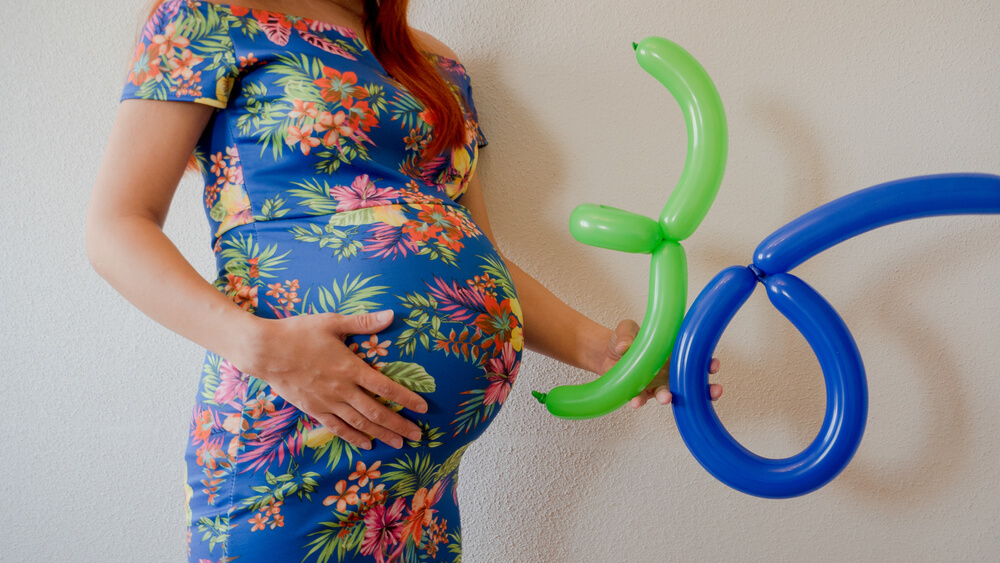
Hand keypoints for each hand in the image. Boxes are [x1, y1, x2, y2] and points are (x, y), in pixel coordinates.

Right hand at [241, 309, 426, 450]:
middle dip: (400, 424)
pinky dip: (353, 437)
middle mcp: (342, 389)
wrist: (264, 351)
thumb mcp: (332, 322)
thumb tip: (391, 315)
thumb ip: (363, 322)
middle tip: (417, 436)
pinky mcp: (313, 409)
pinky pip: (337, 427)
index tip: (423, 408)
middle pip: (377, 411)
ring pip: (360, 423)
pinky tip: (366, 443)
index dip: (406, 398)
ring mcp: (327, 402)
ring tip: (399, 443)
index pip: (386, 387)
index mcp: (350, 367)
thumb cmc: (298, 332)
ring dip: (381, 434)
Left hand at [599, 319, 722, 408]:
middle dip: (705, 389)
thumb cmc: (623, 338)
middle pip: (691, 381)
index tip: (714, 365)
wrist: (606, 353)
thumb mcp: (626, 330)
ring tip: (667, 398)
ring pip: (670, 394)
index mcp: (672, 353)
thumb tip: (623, 346)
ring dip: (669, 397)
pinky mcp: (641, 392)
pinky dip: (640, 401)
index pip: (694, 358)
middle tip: (715, 391)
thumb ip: (627, 335)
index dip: (707, 363)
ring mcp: (657, 383)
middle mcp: (669, 370)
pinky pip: (643, 399)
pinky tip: (636, 402)